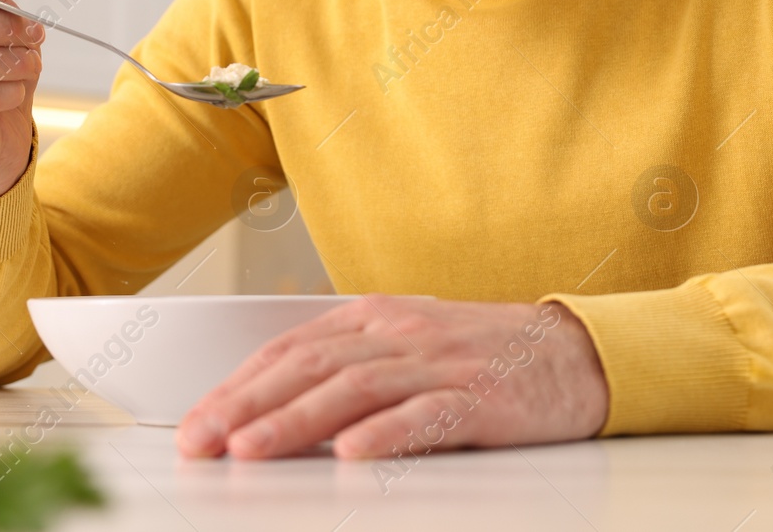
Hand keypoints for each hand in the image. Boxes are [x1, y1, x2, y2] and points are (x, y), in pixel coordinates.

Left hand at [175, 296, 608, 460]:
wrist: (576, 353)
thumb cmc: (485, 357)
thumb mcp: (408, 349)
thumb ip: (349, 369)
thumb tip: (276, 407)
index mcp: (377, 319)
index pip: (292, 350)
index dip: (238, 386)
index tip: (196, 422)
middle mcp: (401, 333)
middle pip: (310, 366)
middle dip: (247, 405)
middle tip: (201, 440)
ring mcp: (440, 362)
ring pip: (356, 388)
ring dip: (296, 420)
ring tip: (251, 449)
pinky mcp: (481, 396)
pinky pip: (427, 414)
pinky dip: (387, 433)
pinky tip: (353, 454)